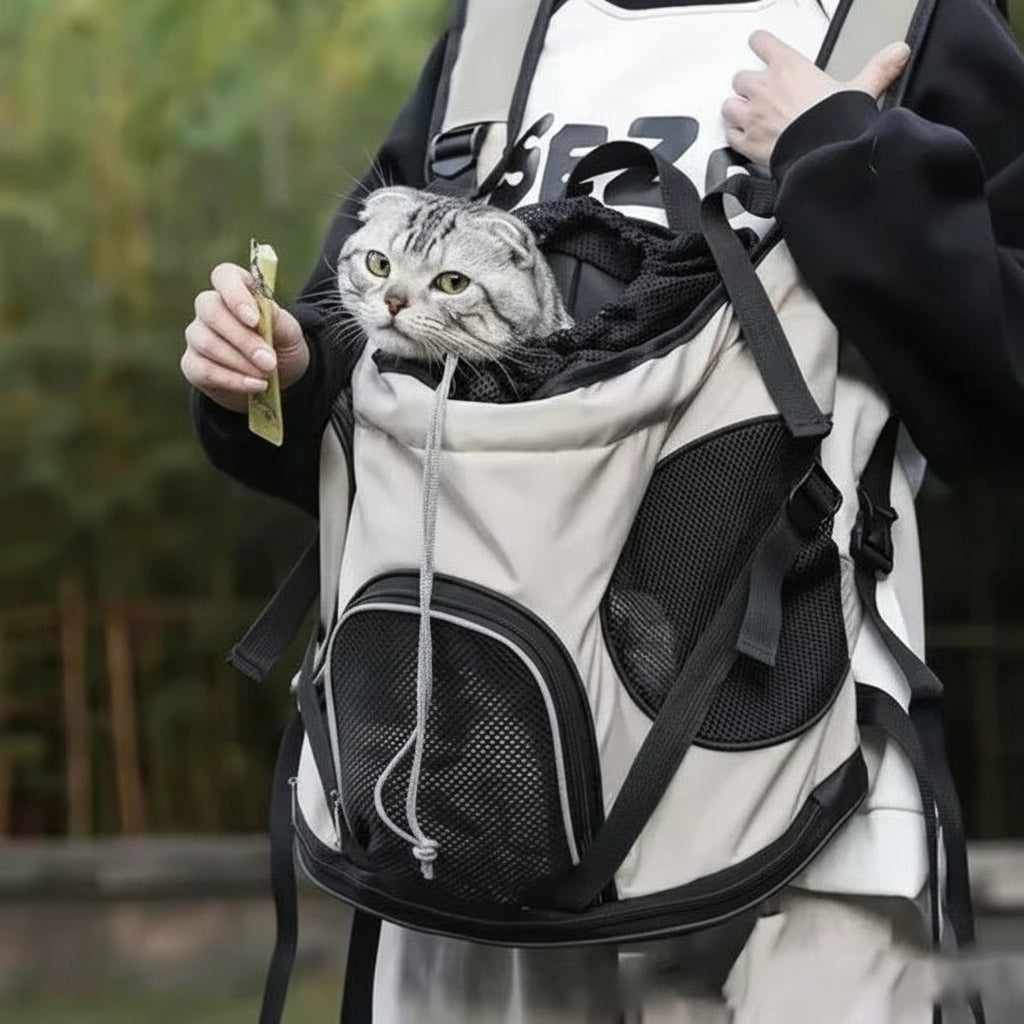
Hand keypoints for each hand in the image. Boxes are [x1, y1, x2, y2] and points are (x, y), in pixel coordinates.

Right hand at [182, 263, 308, 413]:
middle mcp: (210, 309)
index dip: (235, 294)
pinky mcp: (193, 365)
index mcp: (236, 290)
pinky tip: (255, 386)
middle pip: (211, 311)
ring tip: (266, 375)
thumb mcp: (290, 333)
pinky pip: (204, 370)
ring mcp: (198, 336)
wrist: (279, 381)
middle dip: (243, 339)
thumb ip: (277, 319)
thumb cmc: (282, 347)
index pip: (224, 276)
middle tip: (269, 361)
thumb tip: (262, 312)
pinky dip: (232, 380)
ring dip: (240, 362)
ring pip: (207, 343)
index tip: (254, 319)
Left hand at [722, 30, 910, 167]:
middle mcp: (764, 87)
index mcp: (788, 67)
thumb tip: (899, 52)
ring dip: (737, 109)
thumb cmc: (833, 123)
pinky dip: (735, 136)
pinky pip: (730, 134)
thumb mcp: (861, 90)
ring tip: (750, 116)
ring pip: (730, 104)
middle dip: (749, 85)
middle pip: (741, 76)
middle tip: (762, 94)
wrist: (819, 155)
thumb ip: (879, 70)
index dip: (760, 44)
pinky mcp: (746, 141)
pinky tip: (745, 139)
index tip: (761, 46)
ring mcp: (751, 115)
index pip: (762, 42)